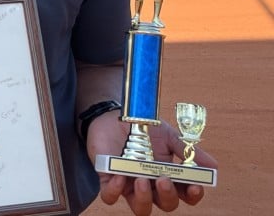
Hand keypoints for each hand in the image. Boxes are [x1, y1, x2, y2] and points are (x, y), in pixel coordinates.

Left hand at [87, 112, 217, 214]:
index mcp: (168, 175)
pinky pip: (110, 196)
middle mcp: (151, 184)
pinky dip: (114, 191)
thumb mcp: (168, 136)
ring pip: (140, 208)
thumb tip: (214, 166)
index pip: (185, 195)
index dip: (192, 195)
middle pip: (166, 205)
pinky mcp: (108, 180)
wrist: (114, 116)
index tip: (194, 186)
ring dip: (144, 199)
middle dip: (168, 196)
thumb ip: (188, 151)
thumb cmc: (143, 129)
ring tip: (142, 180)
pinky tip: (118, 177)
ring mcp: (129, 184)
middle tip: (163, 179)